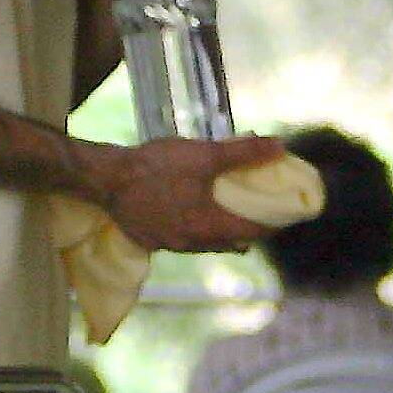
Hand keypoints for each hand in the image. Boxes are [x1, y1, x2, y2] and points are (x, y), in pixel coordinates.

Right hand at [98, 133, 284, 252]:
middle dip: (249, 228)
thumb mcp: (203, 155)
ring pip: (208, 243)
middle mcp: (194, 243)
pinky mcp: (152, 241)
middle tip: (259, 210)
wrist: (106, 179)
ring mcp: (171, 245)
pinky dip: (197, 229)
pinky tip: (193, 213)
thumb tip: (279, 147)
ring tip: (230, 212)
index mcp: (211, 226)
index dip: (274, 223)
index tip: (286, 212)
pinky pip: (184, 240)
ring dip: (223, 230)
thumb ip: (243, 153)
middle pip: (233, 242)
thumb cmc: (157, 167)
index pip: (254, 232)